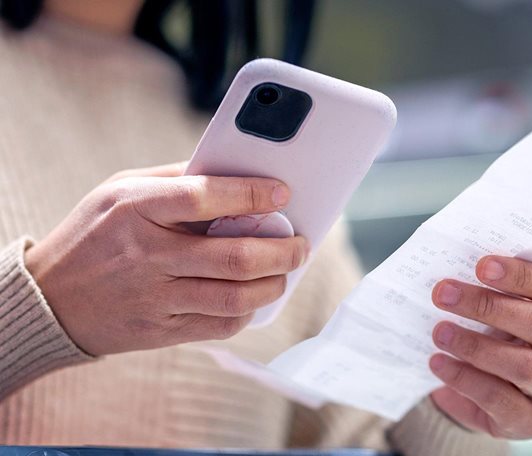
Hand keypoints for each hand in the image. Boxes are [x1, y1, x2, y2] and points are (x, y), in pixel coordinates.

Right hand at [25, 162, 308, 354]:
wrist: (49, 298)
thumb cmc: (94, 233)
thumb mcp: (120, 189)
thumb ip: (176, 178)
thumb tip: (233, 170)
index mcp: (136, 208)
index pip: (205, 195)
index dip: (252, 193)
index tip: (283, 193)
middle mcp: (147, 253)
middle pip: (234, 256)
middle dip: (282, 250)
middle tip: (300, 244)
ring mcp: (154, 297)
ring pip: (234, 296)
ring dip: (273, 284)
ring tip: (286, 271)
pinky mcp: (160, 330)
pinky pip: (219, 324)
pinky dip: (247, 311)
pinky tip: (254, 296)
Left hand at [428, 256, 531, 438]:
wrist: (491, 395)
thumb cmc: (502, 336)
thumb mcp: (508, 310)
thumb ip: (501, 287)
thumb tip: (468, 262)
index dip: (523, 275)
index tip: (481, 265)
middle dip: (488, 306)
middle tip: (444, 294)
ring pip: (523, 365)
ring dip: (474, 344)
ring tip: (439, 331)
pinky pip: (500, 398)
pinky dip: (464, 377)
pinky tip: (438, 362)